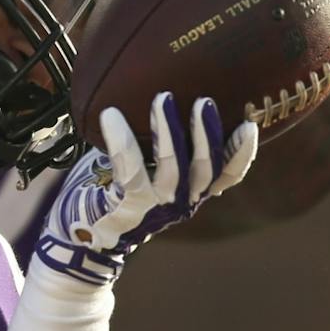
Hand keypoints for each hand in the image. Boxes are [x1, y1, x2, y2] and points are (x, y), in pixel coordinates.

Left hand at [34, 95, 255, 286]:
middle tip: (204, 100)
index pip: (226, 176)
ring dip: (169, 130)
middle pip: (206, 168)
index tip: (251, 124)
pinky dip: (122, 141)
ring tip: (163, 98)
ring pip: (173, 167)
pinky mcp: (127, 207)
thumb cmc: (110, 191)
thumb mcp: (143, 169)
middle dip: (207, 133)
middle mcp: (180, 202)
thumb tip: (161, 92)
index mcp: (189, 192)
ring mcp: (156, 208)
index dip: (241, 153)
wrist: (78, 237)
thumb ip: (156, 146)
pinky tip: (111, 115)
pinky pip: (129, 170)